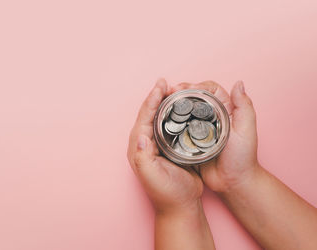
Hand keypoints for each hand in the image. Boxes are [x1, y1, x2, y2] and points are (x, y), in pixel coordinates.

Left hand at [127, 79, 202, 213]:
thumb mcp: (154, 176)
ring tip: (171, 90)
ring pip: (158, 118)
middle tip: (165, 83)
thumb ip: (144, 157)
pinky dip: (173, 114)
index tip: (160, 86)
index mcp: (139, 148)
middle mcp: (145, 144)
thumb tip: (140, 136)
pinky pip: (169, 126)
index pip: (144, 118)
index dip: (151, 101)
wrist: (181, 206)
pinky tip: (180, 108)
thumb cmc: (168, 193)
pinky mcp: (168, 148)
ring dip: (164, 103)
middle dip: (156, 97)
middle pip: (149, 115)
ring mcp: (157, 145)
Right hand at [171, 80, 259, 192]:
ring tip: (160, 103)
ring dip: (172, 105)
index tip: (181, 88)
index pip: (208, 90)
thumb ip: (244, 106)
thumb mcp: (246, 130)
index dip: (194, 85)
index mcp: (224, 110)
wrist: (232, 182)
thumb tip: (238, 83)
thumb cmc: (243, 158)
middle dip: (178, 92)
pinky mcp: (188, 141)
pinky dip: (169, 122)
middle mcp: (210, 117)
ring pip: (183, 111)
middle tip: (166, 94)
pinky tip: (161, 120)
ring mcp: (197, 129)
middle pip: (192, 98)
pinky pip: (177, 128)